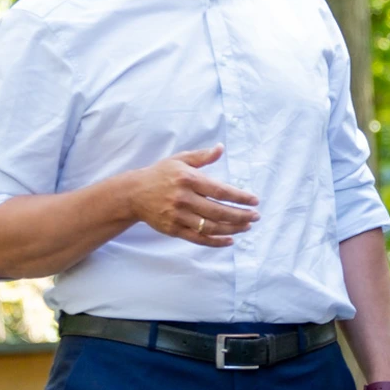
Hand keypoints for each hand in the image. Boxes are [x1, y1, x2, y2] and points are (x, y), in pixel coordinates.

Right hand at [122, 145, 258, 246]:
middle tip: (255, 216)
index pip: (220, 190)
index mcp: (188, 179)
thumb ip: (202, 156)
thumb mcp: (180, 160)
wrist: (133, 194)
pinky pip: (198, 238)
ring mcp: (178, 216)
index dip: (239, 197)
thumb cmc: (160, 174)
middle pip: (218, 211)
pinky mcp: (173, 229)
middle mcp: (183, 198)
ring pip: (210, 226)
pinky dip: (215, 241)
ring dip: (232, 228)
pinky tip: (229, 240)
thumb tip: (221, 148)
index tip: (254, 200)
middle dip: (240, 215)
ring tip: (247, 227)